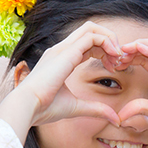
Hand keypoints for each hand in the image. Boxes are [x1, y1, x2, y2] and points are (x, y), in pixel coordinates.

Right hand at [12, 21, 131, 126]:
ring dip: (110, 40)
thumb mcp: (77, 107)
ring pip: (91, 28)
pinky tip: (114, 58)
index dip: (104, 52)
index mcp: (61, 59)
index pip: (87, 44)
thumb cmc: (44, 108)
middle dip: (109, 41)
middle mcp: (61, 49)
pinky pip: (92, 36)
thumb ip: (97, 109)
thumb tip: (116, 120)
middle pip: (90, 30)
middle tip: (120, 61)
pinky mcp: (67, 52)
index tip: (114, 68)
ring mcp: (63, 48)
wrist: (27, 107)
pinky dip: (107, 42)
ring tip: (118, 58)